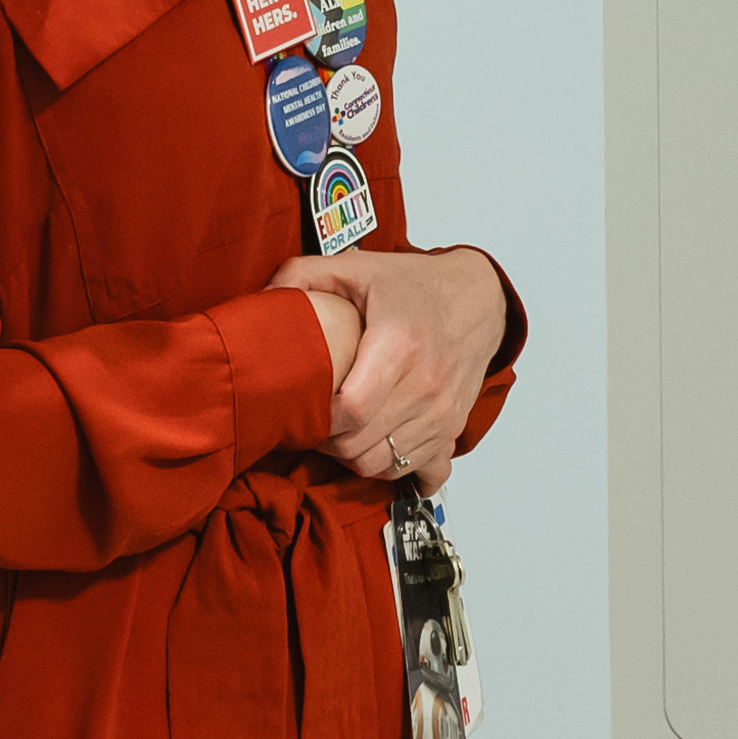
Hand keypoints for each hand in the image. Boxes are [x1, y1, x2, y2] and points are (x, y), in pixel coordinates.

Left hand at [269, 246, 507, 490]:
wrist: (477, 298)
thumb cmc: (414, 286)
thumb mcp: (355, 268)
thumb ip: (301, 276)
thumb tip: (260, 299)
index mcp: (399, 345)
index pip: (350, 413)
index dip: (318, 422)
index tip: (304, 410)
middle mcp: (426, 384)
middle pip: (361, 446)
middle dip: (328, 443)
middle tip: (315, 423)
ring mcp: (443, 411)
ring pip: (384, 465)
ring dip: (355, 457)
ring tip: (342, 432)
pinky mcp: (454, 426)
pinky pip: (419, 470)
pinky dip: (394, 467)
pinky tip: (379, 447)